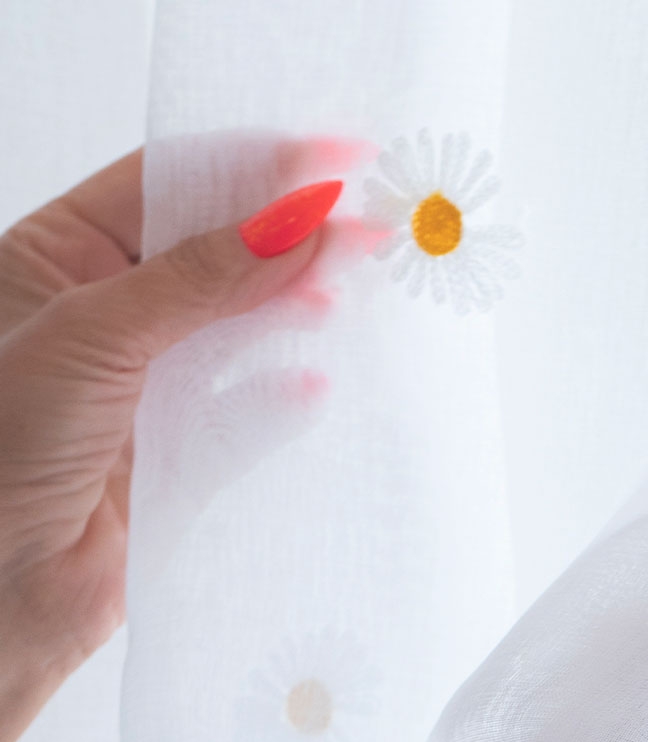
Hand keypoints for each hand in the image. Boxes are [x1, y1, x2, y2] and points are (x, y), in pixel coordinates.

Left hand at [0, 150, 343, 741]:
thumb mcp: (94, 334)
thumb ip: (202, 280)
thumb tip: (295, 223)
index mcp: (56, 257)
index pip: (167, 186)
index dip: (251, 166)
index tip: (333, 158)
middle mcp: (102, 315)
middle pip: (214, 251)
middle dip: (290, 233)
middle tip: (370, 222)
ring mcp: (145, 385)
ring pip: (239, 328)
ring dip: (298, 306)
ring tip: (361, 286)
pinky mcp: (182, 456)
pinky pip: (249, 414)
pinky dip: (288, 395)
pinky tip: (324, 378)